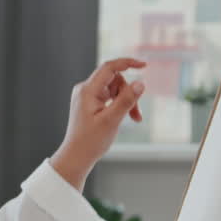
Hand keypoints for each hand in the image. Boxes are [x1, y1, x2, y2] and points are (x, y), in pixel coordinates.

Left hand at [51, 57, 148, 189]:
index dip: (127, 63)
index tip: (144, 65)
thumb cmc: (91, 141)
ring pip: (114, 89)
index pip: (109, 67)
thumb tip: (140, 83)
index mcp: (87, 90)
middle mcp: (85, 90)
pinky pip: (109, 97)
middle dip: (128, 93)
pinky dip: (119, 105)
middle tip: (136, 114)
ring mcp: (86, 96)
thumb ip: (126, 100)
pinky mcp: (90, 103)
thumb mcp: (112, 120)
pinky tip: (126, 117)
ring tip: (134, 118)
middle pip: (114, 80)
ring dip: (126, 101)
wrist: (76, 156)